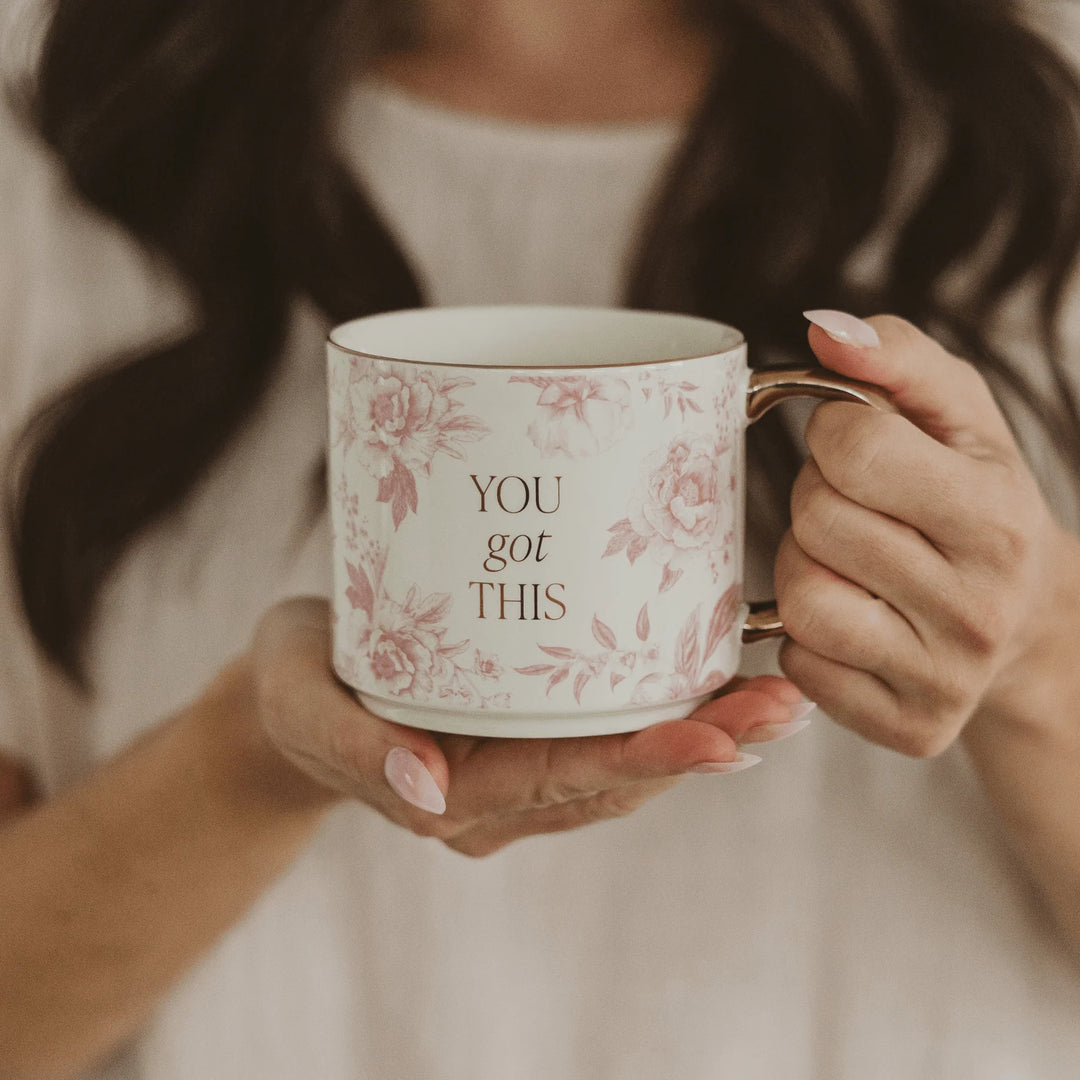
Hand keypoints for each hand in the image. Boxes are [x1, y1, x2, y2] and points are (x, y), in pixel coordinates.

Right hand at [245, 598, 803, 855]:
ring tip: (776, 696)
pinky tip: (716, 686)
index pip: (562, 781)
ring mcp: (515, 774)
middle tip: (782, 705)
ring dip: (703, 734)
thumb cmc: (294, 689)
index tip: (720, 739)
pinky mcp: (523, 737)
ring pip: (624, 764)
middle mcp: (497, 797)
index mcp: (451, 797)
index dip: (644, 761)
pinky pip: (606, 738)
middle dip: (703, 746)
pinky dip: (666, 718)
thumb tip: (425, 790)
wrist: (291, 691)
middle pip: (615, 778)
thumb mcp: (301, 705)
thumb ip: (354, 749)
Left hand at [776, 313, 1067, 756]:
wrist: (1022, 619)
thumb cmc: (973, 498)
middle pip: (818, 518)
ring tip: (847, 559)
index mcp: (997, 517)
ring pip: (802, 597)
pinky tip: (851, 614)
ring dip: (804, 564)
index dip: (834, 434)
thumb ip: (894, 355)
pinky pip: (800, 662)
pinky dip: (807, 632)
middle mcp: (979, 608)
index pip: (855, 446)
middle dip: (818, 498)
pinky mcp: (909, 727)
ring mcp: (945, 678)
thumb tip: (824, 331)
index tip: (858, 446)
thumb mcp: (957, 413)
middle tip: (856, 507)